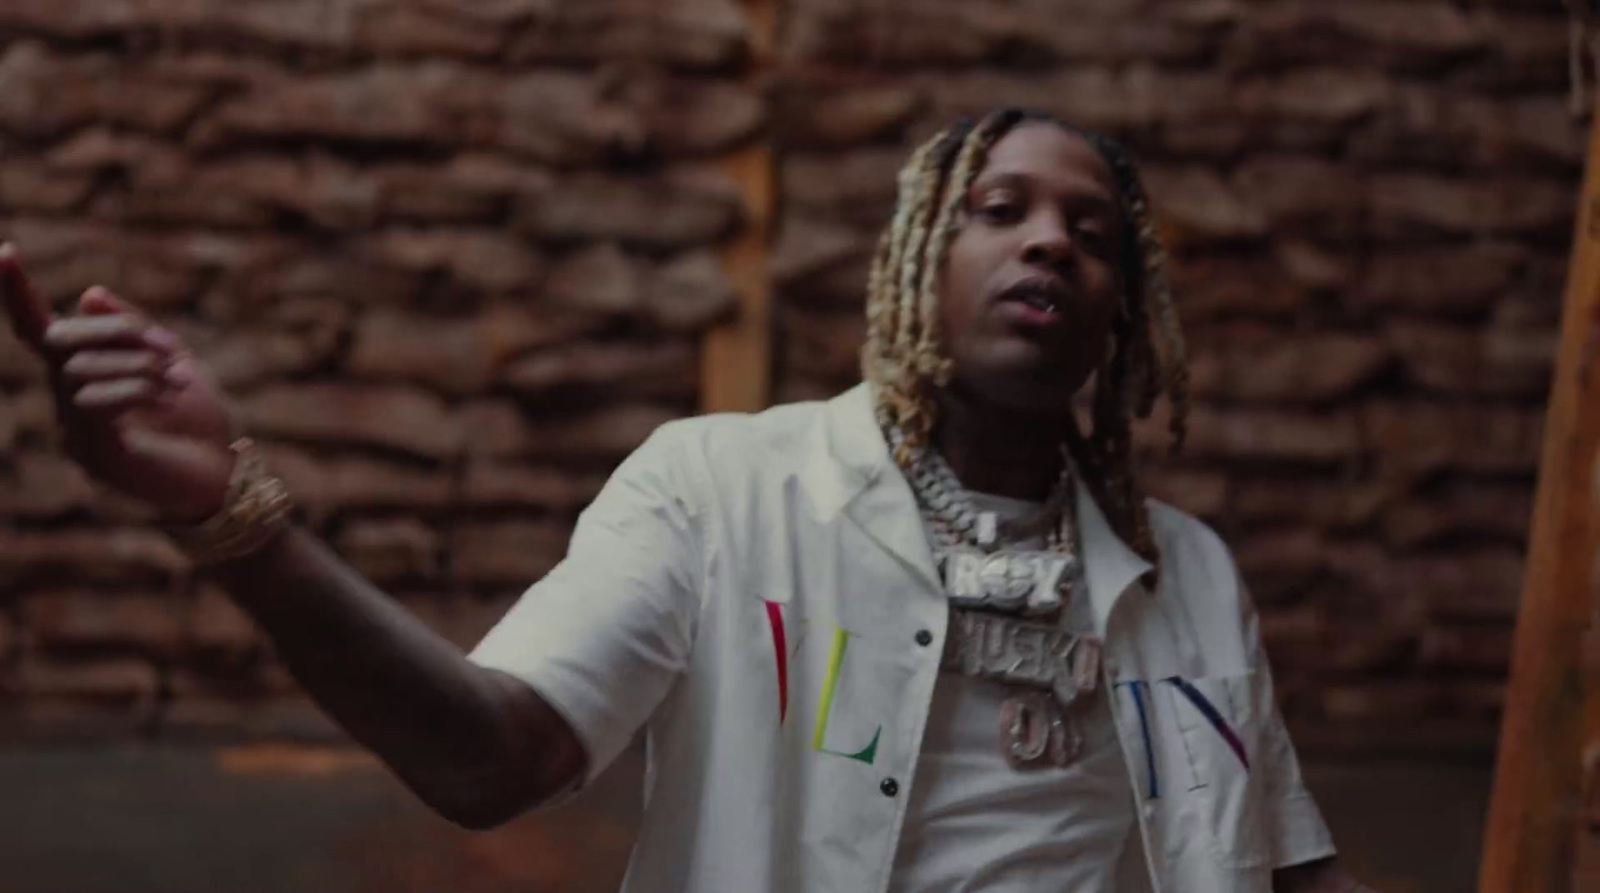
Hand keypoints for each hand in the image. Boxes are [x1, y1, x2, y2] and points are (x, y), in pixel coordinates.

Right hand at [1, 243, 236, 521]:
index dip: (18, 293)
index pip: (39, 330)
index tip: (7, 250)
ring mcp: (76, 431)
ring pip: (77, 369)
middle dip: (112, 329)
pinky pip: (93, 402)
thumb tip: (89, 291)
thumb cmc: (199, 424)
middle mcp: (69, 403)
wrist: (224, 477)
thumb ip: (134, 331)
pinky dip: (134, 387)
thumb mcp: (174, 363)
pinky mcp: (94, 454)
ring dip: (135, 362)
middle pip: (59, 340)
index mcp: (84, 377)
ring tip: (175, 379)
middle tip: (162, 345)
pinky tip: (168, 396)